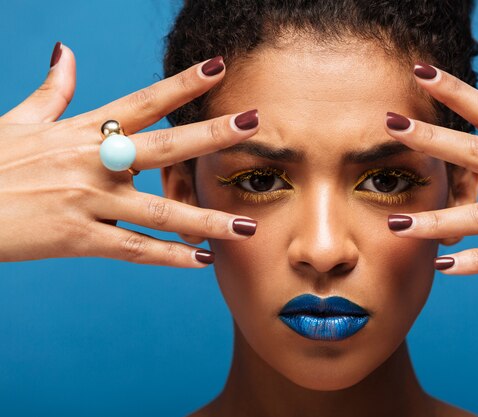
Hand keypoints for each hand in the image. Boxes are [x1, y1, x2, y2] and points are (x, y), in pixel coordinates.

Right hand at [0, 42, 258, 266]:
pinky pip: (134, 248)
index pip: (143, 101)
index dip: (182, 85)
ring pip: (159, 211)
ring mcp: (87, 201)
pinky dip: (169, 257)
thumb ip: (52, 89)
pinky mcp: (77, 238)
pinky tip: (203, 261)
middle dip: (211, 134)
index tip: (218, 69)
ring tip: (248, 225)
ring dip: (207, 218)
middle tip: (255, 123)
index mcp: (81, 130)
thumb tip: (64, 50)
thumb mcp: (19, 121)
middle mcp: (92, 162)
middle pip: (163, 146)